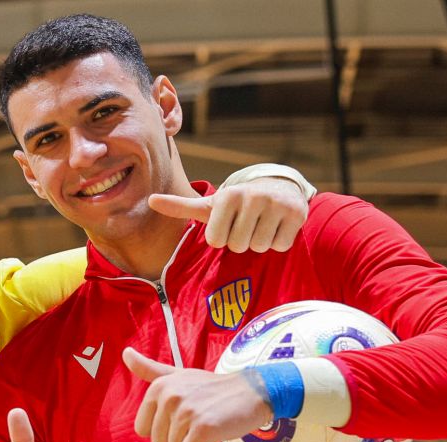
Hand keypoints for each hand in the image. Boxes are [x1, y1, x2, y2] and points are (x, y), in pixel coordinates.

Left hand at [125, 346, 273, 441]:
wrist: (252, 391)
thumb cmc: (212, 388)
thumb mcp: (178, 375)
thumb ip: (149, 369)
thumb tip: (125, 353)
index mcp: (158, 388)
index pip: (143, 429)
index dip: (163, 429)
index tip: (183, 414)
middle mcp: (169, 397)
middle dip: (178, 438)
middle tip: (199, 419)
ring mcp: (186, 412)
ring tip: (207, 424)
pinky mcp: (202, 428)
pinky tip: (213, 435)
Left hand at [149, 177, 306, 252]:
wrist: (278, 188)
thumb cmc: (237, 204)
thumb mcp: (210, 206)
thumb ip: (181, 206)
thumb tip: (150, 200)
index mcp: (228, 196)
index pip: (217, 241)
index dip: (222, 238)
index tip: (229, 224)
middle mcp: (253, 196)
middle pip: (238, 246)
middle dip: (241, 241)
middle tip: (247, 225)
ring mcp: (276, 204)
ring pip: (259, 247)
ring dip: (259, 242)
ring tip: (262, 224)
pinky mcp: (297, 213)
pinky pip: (280, 246)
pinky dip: (279, 242)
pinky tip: (278, 226)